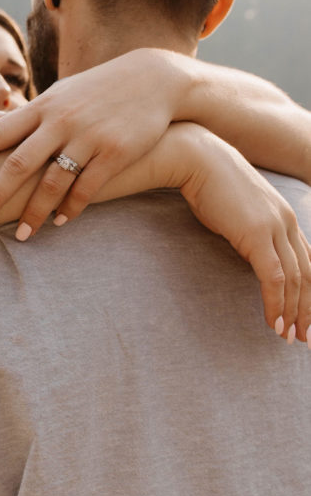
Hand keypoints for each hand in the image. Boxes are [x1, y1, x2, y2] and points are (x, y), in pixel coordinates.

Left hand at [0, 49, 185, 236]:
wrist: (153, 79)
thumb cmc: (97, 90)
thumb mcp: (60, 95)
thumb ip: (27, 114)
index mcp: (41, 108)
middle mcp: (60, 121)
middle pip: (17, 164)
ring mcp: (87, 137)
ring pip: (53, 182)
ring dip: (34, 212)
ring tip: (21, 235)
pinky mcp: (115, 152)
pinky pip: (88, 188)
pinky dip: (71, 208)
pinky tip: (59, 222)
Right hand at [178, 127, 310, 344]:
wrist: (196, 158)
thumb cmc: (207, 182)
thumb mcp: (235, 211)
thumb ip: (247, 230)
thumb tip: (244, 249)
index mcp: (284, 217)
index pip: (309, 262)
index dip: (310, 293)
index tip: (305, 318)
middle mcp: (287, 222)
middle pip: (309, 275)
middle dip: (309, 310)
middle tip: (304, 338)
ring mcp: (275, 227)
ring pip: (296, 280)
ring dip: (293, 312)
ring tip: (287, 337)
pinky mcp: (257, 235)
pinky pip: (274, 277)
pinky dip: (276, 303)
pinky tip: (273, 323)